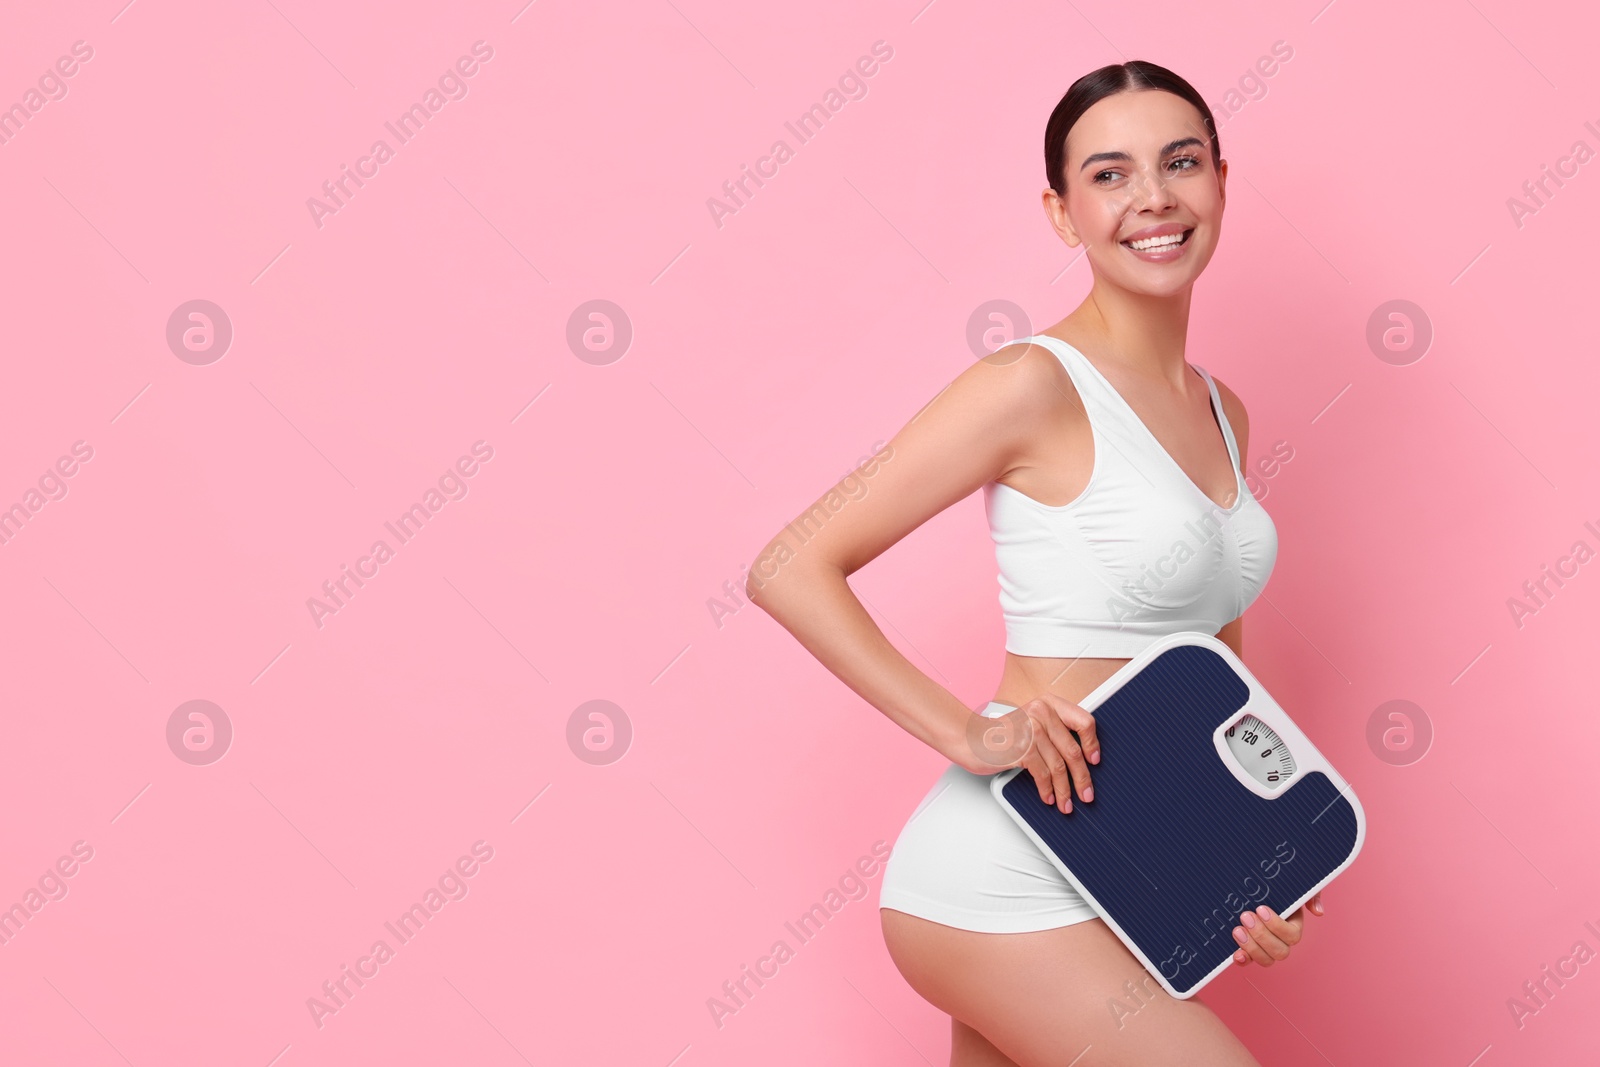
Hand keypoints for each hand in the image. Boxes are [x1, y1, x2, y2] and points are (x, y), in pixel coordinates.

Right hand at [959, 694, 1099, 813]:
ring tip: (1066, 803)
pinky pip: (1042, 774)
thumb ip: (1053, 731)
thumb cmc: (1002, 734)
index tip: (1094, 760)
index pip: (1084, 721)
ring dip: (1065, 790)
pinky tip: (1049, 797)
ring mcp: (1031, 729)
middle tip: (1086, 794)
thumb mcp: (1031, 723)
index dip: (1092, 744)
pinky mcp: (1022, 748)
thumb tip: (1080, 759)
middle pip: (1073, 750)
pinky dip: (1047, 789)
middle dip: (1082, 778)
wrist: (971, 739)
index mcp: (1048, 703)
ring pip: (1059, 766)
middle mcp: (1041, 712)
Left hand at [1232, 892, 1323, 966]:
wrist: (1253, 885)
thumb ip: (1311, 894)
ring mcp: (1267, 947)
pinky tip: (1236, 954)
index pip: (1292, 936)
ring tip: (1238, 930)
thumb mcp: (1297, 886)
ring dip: (1251, 947)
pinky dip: (1244, 959)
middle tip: (1245, 917)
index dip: (1276, 925)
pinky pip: (1250, 960)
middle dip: (1261, 935)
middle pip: (1280, 951)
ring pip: (1267, 959)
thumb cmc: (1278, 887)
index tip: (1260, 908)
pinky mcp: (1251, 949)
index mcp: (1294, 926)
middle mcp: (1282, 941)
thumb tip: (1318, 912)